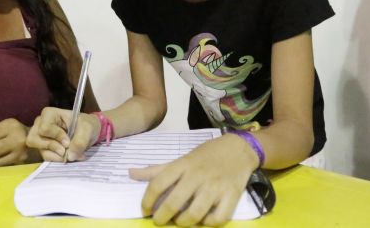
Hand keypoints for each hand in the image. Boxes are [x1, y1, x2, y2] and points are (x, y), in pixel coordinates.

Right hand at [26, 108, 98, 161]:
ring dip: (54, 155)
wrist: (89, 132)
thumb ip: (80, 141)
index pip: (44, 128)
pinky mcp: (44, 147)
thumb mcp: (87, 129)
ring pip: (39, 150)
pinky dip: (56, 159)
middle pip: (34, 139)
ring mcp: (40, 137)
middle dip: (51, 147)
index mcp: (49, 114)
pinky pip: (45, 156)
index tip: (68, 141)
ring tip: (68, 154)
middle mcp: (40, 124)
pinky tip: (66, 156)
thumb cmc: (86, 125)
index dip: (56, 137)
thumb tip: (70, 156)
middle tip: (64, 150)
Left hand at [129, 134, 257, 226]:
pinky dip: (208, 223)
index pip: (158, 183)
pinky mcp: (232, 195)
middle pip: (174, 202)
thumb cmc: (206, 155)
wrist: (239, 148)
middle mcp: (197, 175)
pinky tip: (203, 220)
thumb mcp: (181, 159)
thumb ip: (157, 170)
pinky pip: (217, 218)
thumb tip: (130, 173)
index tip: (145, 210)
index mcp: (183, 164)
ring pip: (194, 214)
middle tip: (159, 221)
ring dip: (183, 222)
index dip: (147, 200)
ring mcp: (215, 186)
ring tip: (180, 221)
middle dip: (162, 217)